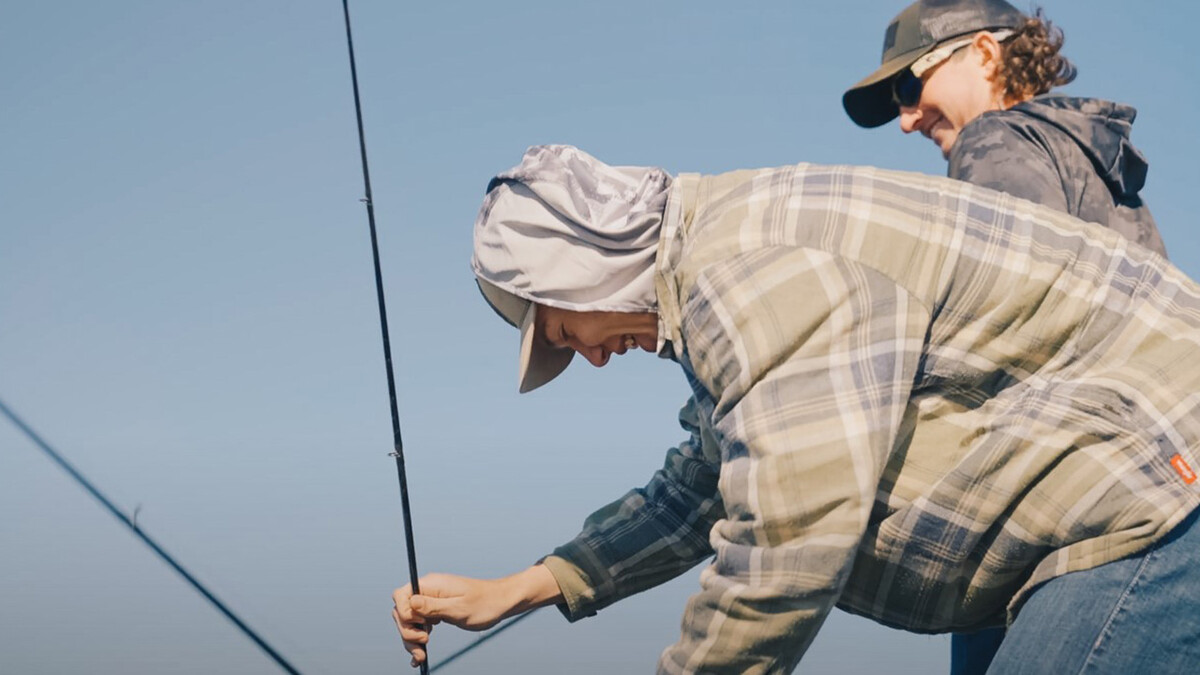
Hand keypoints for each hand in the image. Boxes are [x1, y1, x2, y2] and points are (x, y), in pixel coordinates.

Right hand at [392, 565, 562, 667]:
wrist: (501, 603)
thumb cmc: (485, 603)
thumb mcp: (458, 608)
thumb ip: (432, 606)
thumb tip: (409, 603)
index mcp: (430, 585)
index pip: (400, 596)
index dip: (404, 613)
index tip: (421, 625)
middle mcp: (427, 591)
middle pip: (401, 612)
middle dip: (407, 631)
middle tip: (424, 643)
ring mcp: (431, 602)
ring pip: (409, 622)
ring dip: (411, 639)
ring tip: (421, 656)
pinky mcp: (436, 612)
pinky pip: (420, 625)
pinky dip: (417, 640)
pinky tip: (419, 655)